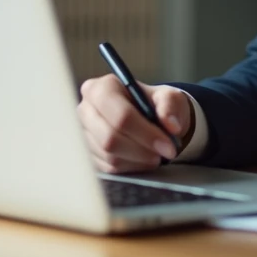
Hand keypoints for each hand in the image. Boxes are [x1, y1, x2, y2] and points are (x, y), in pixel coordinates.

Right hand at [76, 75, 191, 173]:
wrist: (147, 116)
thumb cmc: (154, 103)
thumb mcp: (169, 97)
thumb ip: (170, 106)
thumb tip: (171, 126)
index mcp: (103, 88)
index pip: (120, 115)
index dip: (145, 132)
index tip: (167, 144)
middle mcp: (87, 109)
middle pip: (110, 138)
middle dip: (142, 149)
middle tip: (166, 152)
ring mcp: (84, 133)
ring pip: (110, 156)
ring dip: (138, 159)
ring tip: (156, 154)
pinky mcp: (88, 153)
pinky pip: (108, 168)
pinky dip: (131, 166)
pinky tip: (143, 158)